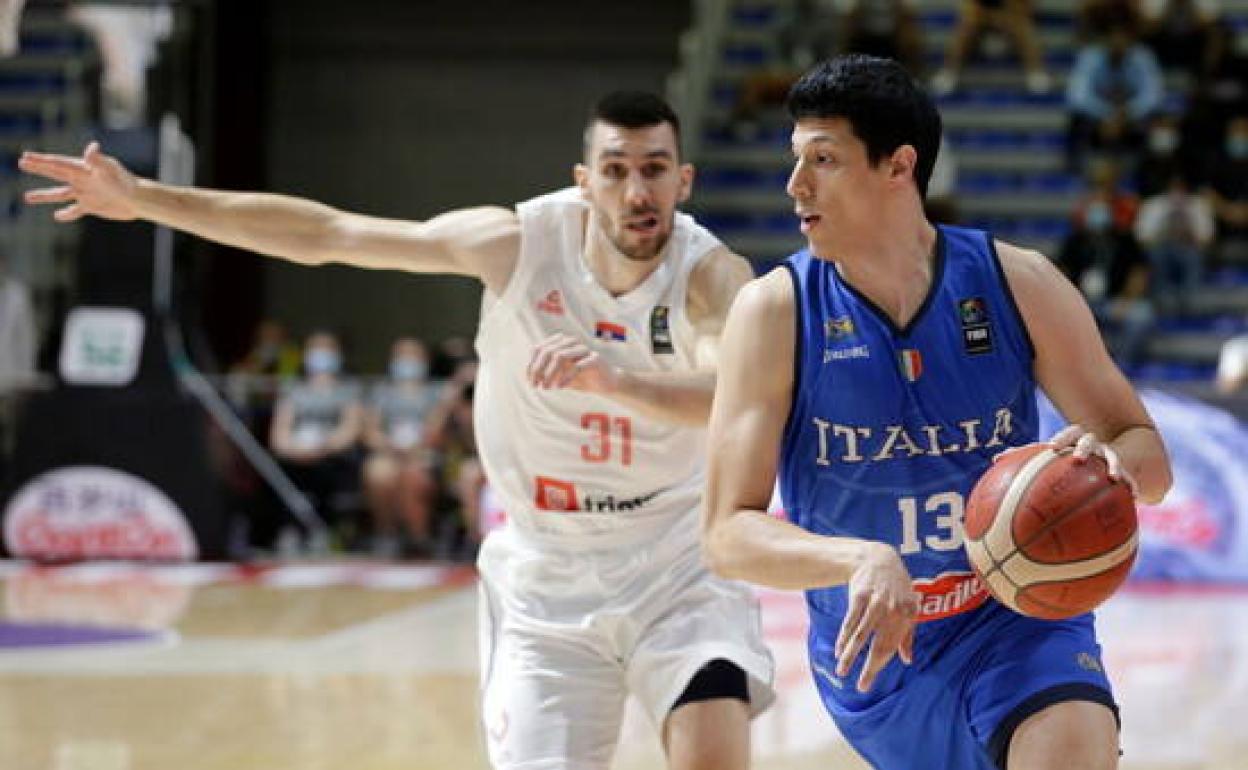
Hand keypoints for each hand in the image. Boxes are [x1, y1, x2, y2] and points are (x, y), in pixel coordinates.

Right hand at [19, 141, 139, 221]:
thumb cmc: (125, 181)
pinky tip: (57, 216)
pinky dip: (66, 214)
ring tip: (27, 197)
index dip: (42, 160)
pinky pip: (75, 211)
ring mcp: (85, 193)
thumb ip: (97, 160)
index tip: (26, 156)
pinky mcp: (92, 206)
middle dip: (39, 168)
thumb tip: (92, 147)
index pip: (58, 163)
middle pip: (55, 173)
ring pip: (59, 194)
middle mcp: (82, 180)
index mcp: (83, 169)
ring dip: (44, 195)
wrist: (138, 199)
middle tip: (22, 163)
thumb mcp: (109, 169)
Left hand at [526, 333, 620, 393]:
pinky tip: (560, 387)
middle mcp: (571, 342)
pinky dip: (565, 377)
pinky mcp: (595, 359)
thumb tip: (528, 377)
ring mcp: (583, 349)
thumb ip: (544, 372)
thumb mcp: (558, 375)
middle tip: (536, 386)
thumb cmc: (579, 378)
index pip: (539, 349)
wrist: (605, 383)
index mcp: (560, 342)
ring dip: (550, 373)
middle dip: (538, 370)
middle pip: (547, 351)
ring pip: (559, 355)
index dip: (531, 365)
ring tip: (546, 388)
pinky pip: (577, 366)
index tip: (530, 382)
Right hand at [835, 542, 917, 692]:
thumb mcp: (908, 607)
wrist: (878, 559)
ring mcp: (876, 602)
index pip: (892, 647)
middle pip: (878, 644)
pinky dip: (844, 637)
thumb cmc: (895, 587)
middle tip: (861, 686)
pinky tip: (838, 650)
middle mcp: (894, 609)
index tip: (867, 683)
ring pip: (861, 635)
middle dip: (869, 668)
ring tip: (842, 670)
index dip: (879, 667)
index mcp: (909, 614)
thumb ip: (908, 634)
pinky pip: (850, 621)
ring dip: (850, 655)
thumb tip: (907, 660)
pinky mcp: (860, 595)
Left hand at [1049, 424, 1139, 496]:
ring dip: (1113, 465)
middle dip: (1083, 448)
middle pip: (1089, 441)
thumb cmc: (1070, 464)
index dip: (1063, 438)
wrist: (1099, 460)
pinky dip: (1131, 484)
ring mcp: (1108, 456)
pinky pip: (1128, 476)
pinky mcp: (1121, 470)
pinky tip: (1134, 495)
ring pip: (1112, 456)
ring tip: (1114, 478)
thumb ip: (1045, 466)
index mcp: (1078, 440)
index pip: (1072, 432)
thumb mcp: (1059, 462)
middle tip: (1078, 459)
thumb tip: (1008, 481)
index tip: (1052, 447)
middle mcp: (1094, 445)